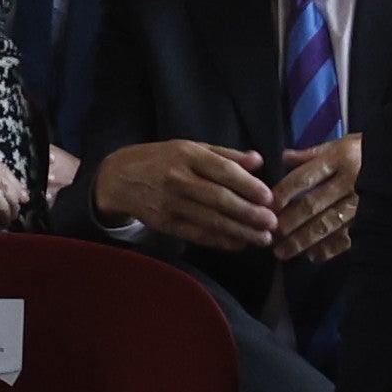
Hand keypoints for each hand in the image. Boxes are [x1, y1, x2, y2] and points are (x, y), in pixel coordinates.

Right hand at [93, 138, 278, 250]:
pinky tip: (239, 243)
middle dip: (248, 213)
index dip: (248, 185)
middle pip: (218, 198)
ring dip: (239, 231)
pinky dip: (219, 241)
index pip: (222, 171)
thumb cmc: (162, 159)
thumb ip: (226, 155)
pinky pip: (196, 234)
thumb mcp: (191, 147)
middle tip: (272, 222)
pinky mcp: (164, 223)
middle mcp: (178, 178)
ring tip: (263, 238)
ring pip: (210, 220)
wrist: (119, 178)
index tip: (269, 197)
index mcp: (187, 154)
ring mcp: (170, 203)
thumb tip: (258, 161)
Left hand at [270, 136, 361, 263]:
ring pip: (326, 225)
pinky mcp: (374, 219)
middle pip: (311, 204)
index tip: (266, 208)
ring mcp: (362, 203)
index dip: (282, 194)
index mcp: (339, 158)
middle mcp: (349, 181)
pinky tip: (313, 256)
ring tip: (282, 252)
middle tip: (269, 236)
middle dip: (288, 222)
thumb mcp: (343, 144)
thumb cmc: (370, 151)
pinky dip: (329, 249)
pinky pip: (348, 238)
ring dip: (302, 240)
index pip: (303, 177)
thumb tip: (283, 157)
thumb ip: (313, 153)